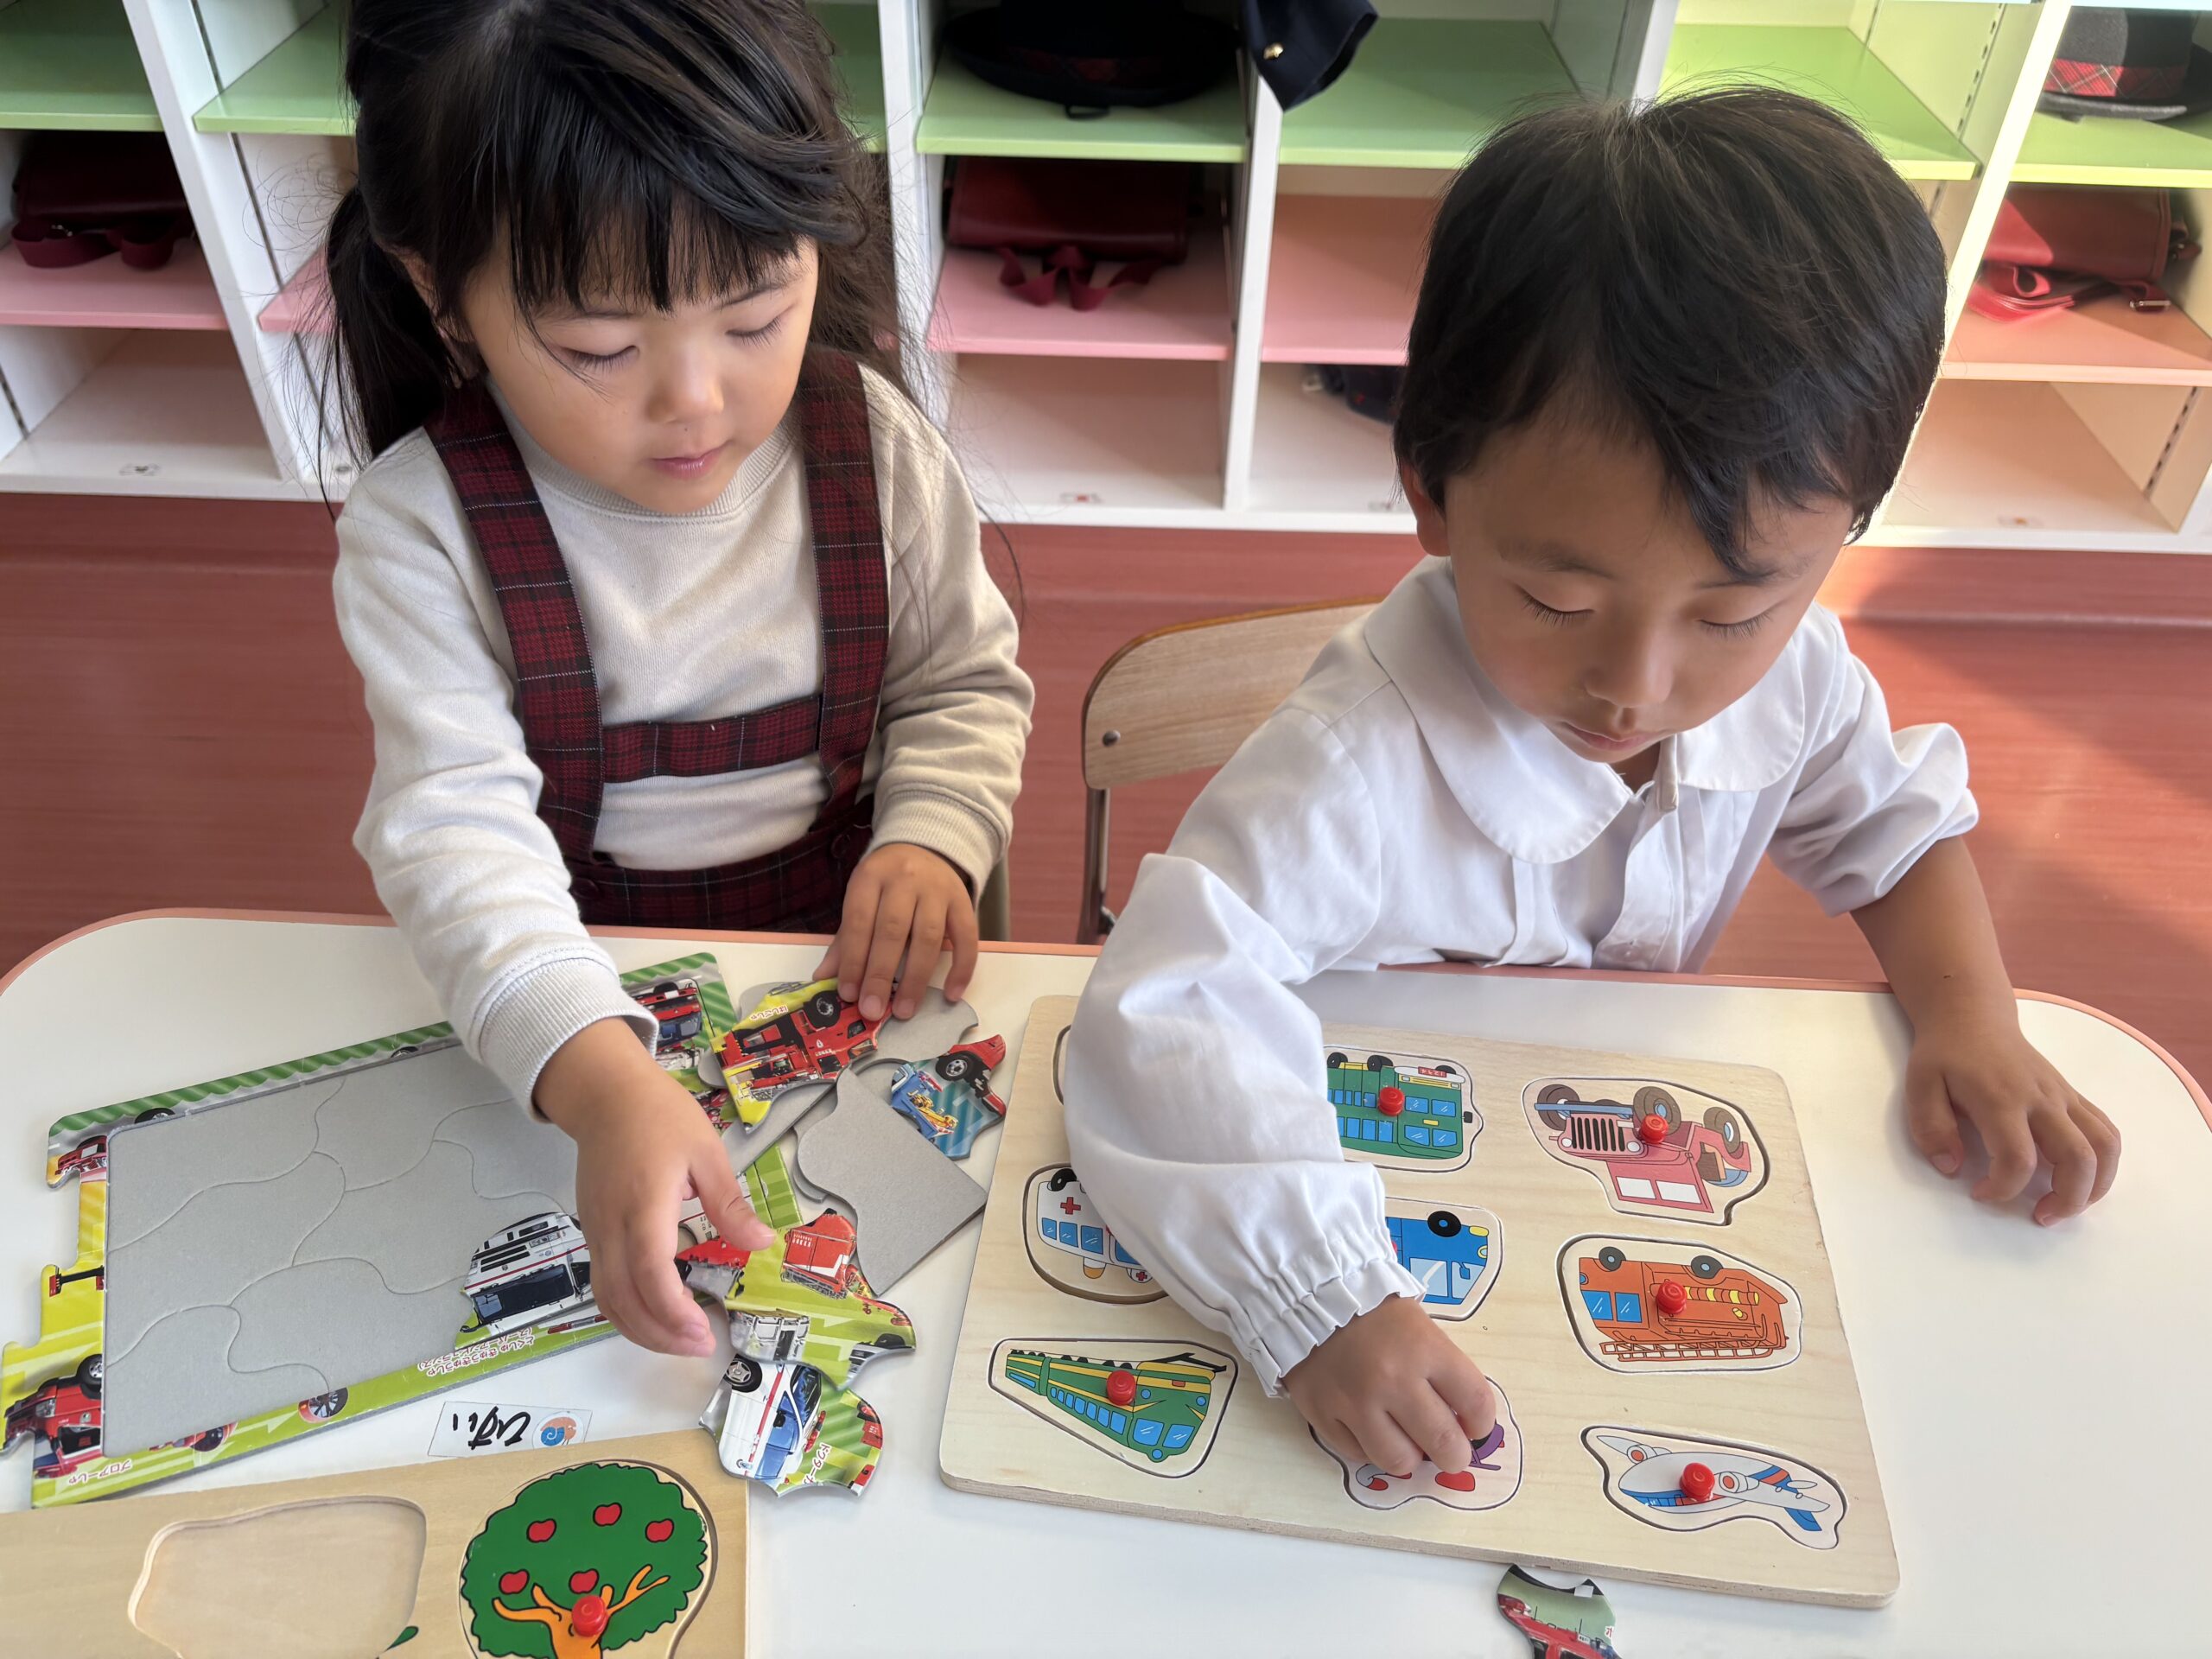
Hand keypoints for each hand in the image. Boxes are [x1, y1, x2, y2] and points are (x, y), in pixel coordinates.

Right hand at [537, 1019, 775, 1355]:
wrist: (605, 1094)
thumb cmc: (658, 1115)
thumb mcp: (706, 1152)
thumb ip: (729, 1204)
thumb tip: (761, 1241)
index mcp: (644, 1206)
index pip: (650, 1275)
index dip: (674, 1313)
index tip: (704, 1332)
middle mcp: (612, 1226)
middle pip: (623, 1300)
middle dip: (660, 1335)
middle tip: (700, 1346)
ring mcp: (596, 1231)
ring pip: (607, 1299)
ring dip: (640, 1329)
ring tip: (680, 1340)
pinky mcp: (592, 1231)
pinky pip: (602, 1284)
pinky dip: (625, 1310)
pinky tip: (654, 1314)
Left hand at [815, 841, 978, 1020]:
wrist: (924, 846)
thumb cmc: (886, 881)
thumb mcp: (861, 898)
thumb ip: (846, 939)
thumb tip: (824, 978)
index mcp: (871, 876)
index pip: (860, 921)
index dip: (853, 960)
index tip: (848, 994)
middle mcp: (906, 879)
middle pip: (893, 930)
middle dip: (880, 974)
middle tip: (872, 1009)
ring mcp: (938, 889)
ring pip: (929, 936)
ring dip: (916, 978)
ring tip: (904, 1010)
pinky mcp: (964, 901)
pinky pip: (967, 937)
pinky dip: (961, 968)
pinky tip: (950, 994)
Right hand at [1283, 1295, 1494, 1476]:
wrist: (1308, 1296)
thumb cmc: (1374, 1311)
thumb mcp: (1420, 1325)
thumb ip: (1443, 1370)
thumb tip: (1462, 1422)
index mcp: (1425, 1349)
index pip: (1476, 1402)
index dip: (1483, 1424)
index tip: (1475, 1427)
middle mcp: (1393, 1380)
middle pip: (1443, 1442)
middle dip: (1454, 1454)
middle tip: (1449, 1451)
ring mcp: (1355, 1402)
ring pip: (1399, 1461)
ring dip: (1410, 1456)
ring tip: (1405, 1440)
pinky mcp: (1323, 1415)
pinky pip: (1358, 1454)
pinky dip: (1369, 1447)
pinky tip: (1370, 1427)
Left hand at [1904, 1007, 2120, 1224]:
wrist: (1973, 1016)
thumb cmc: (1944, 1054)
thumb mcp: (1919, 1084)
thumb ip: (1930, 1128)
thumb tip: (1951, 1168)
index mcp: (2001, 1098)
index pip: (2018, 1158)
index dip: (2002, 1188)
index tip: (1979, 1193)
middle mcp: (2042, 1099)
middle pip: (2078, 1158)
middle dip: (2066, 1200)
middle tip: (2039, 1217)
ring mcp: (2063, 1097)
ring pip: (2105, 1146)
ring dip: (2095, 1186)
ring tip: (2066, 1204)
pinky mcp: (2074, 1097)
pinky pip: (2106, 1131)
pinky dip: (2104, 1163)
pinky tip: (2079, 1179)